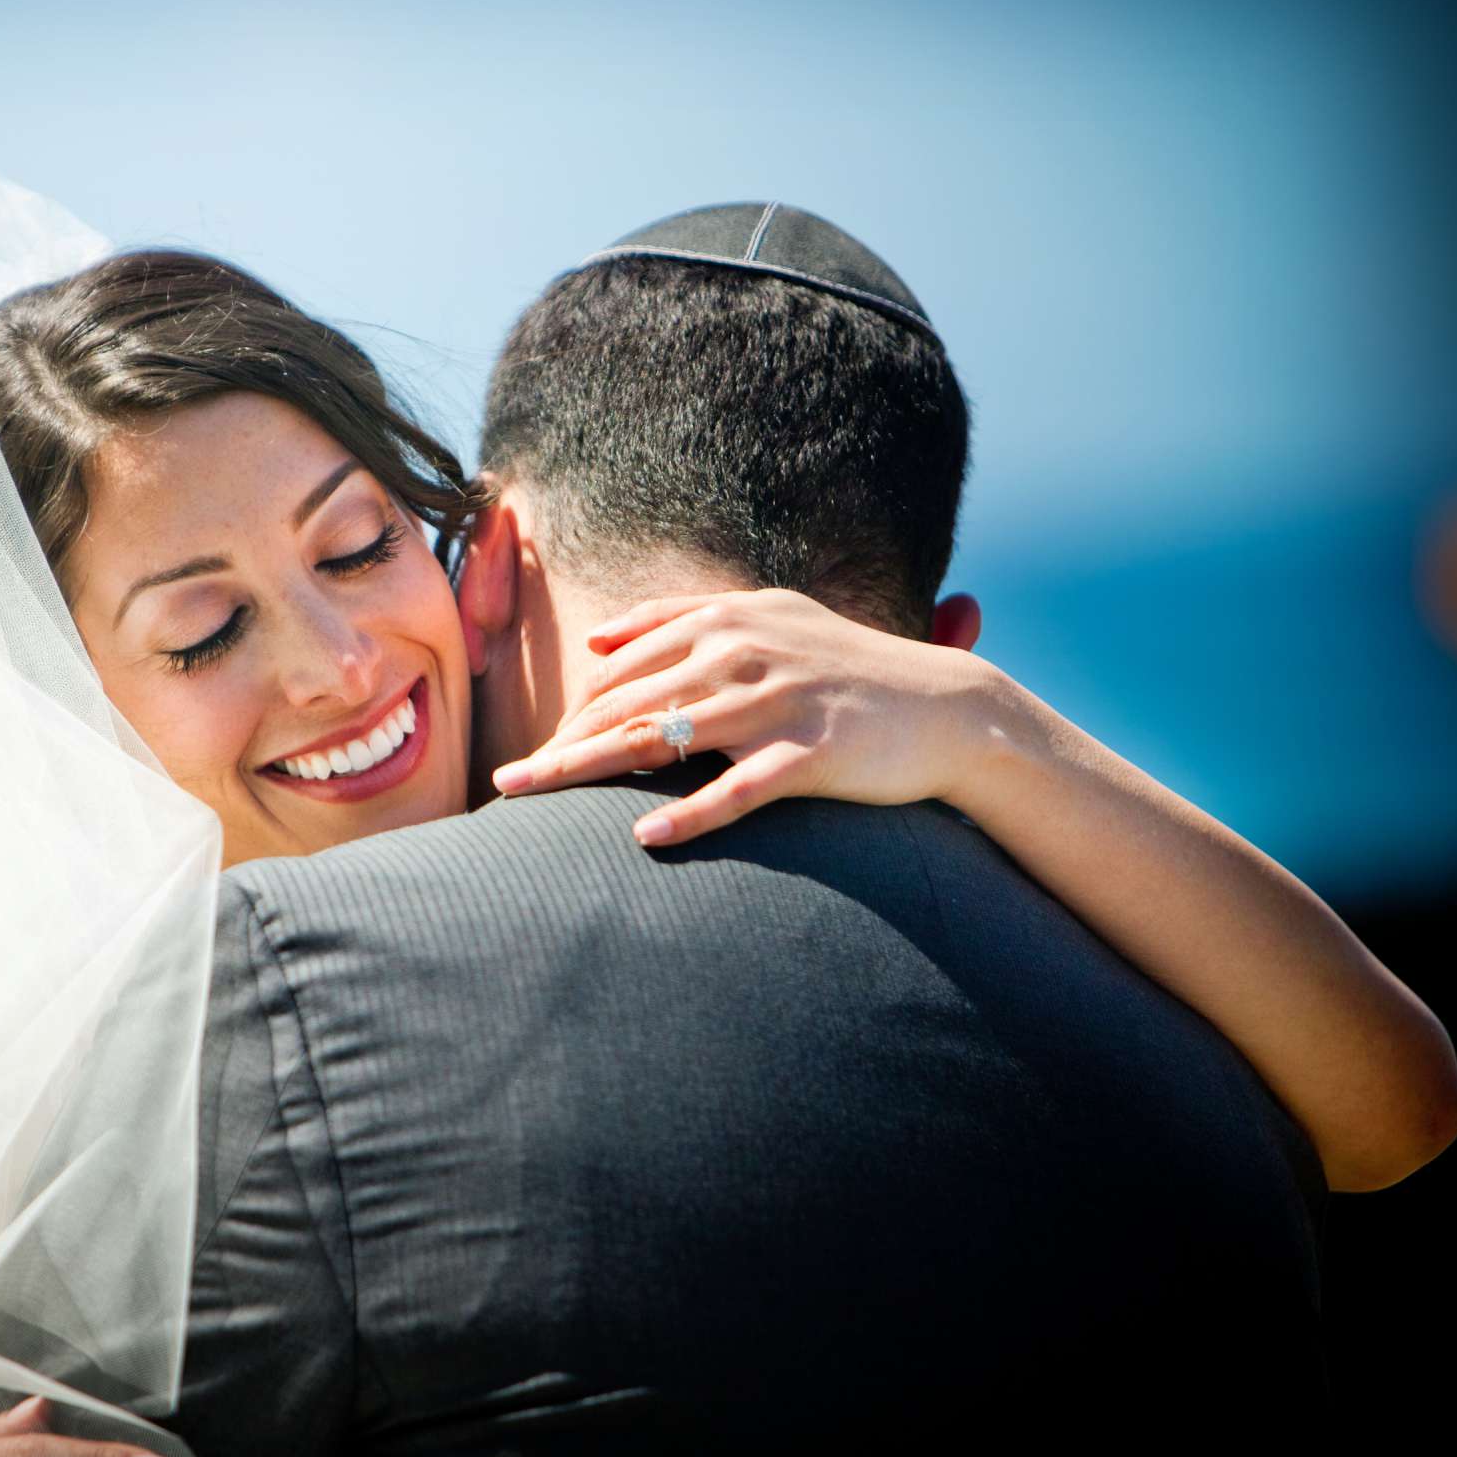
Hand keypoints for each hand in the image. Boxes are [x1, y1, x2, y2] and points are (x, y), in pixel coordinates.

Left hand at [489, 588, 1000, 846]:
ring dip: (589, 768)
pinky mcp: (811, 752)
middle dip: (560, 743)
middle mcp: (742, 653)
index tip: (529, 756)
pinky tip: (645, 837)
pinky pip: (738, 788)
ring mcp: (776, 702)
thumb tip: (600, 640)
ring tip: (535, 796)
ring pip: (661, 737)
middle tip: (509, 786)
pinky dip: (690, 814)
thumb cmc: (845, 668)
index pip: (623, 670)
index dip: (570, 713)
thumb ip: (682, 618)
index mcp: (725, 621)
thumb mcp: (767, 619)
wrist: (947, 707)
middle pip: (626, 703)